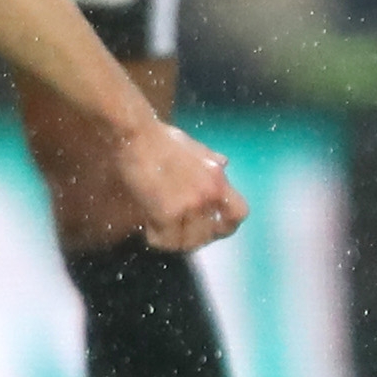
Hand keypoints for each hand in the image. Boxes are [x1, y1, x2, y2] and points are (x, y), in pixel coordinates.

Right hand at [113, 121, 245, 253]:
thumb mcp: (196, 147)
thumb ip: (212, 160)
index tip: (214, 227)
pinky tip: (149, 226)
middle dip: (196, 236)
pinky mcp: (166, 213)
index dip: (227, 225)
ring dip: (175, 239)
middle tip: (181, 231)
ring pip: (188, 241)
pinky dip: (156, 237)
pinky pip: (165, 240)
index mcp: (218, 179)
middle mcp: (208, 195)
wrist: (137, 135)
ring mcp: (189, 206)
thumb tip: (224, 163)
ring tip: (163, 229)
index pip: (239, 214)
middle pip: (211, 234)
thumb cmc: (162, 138)